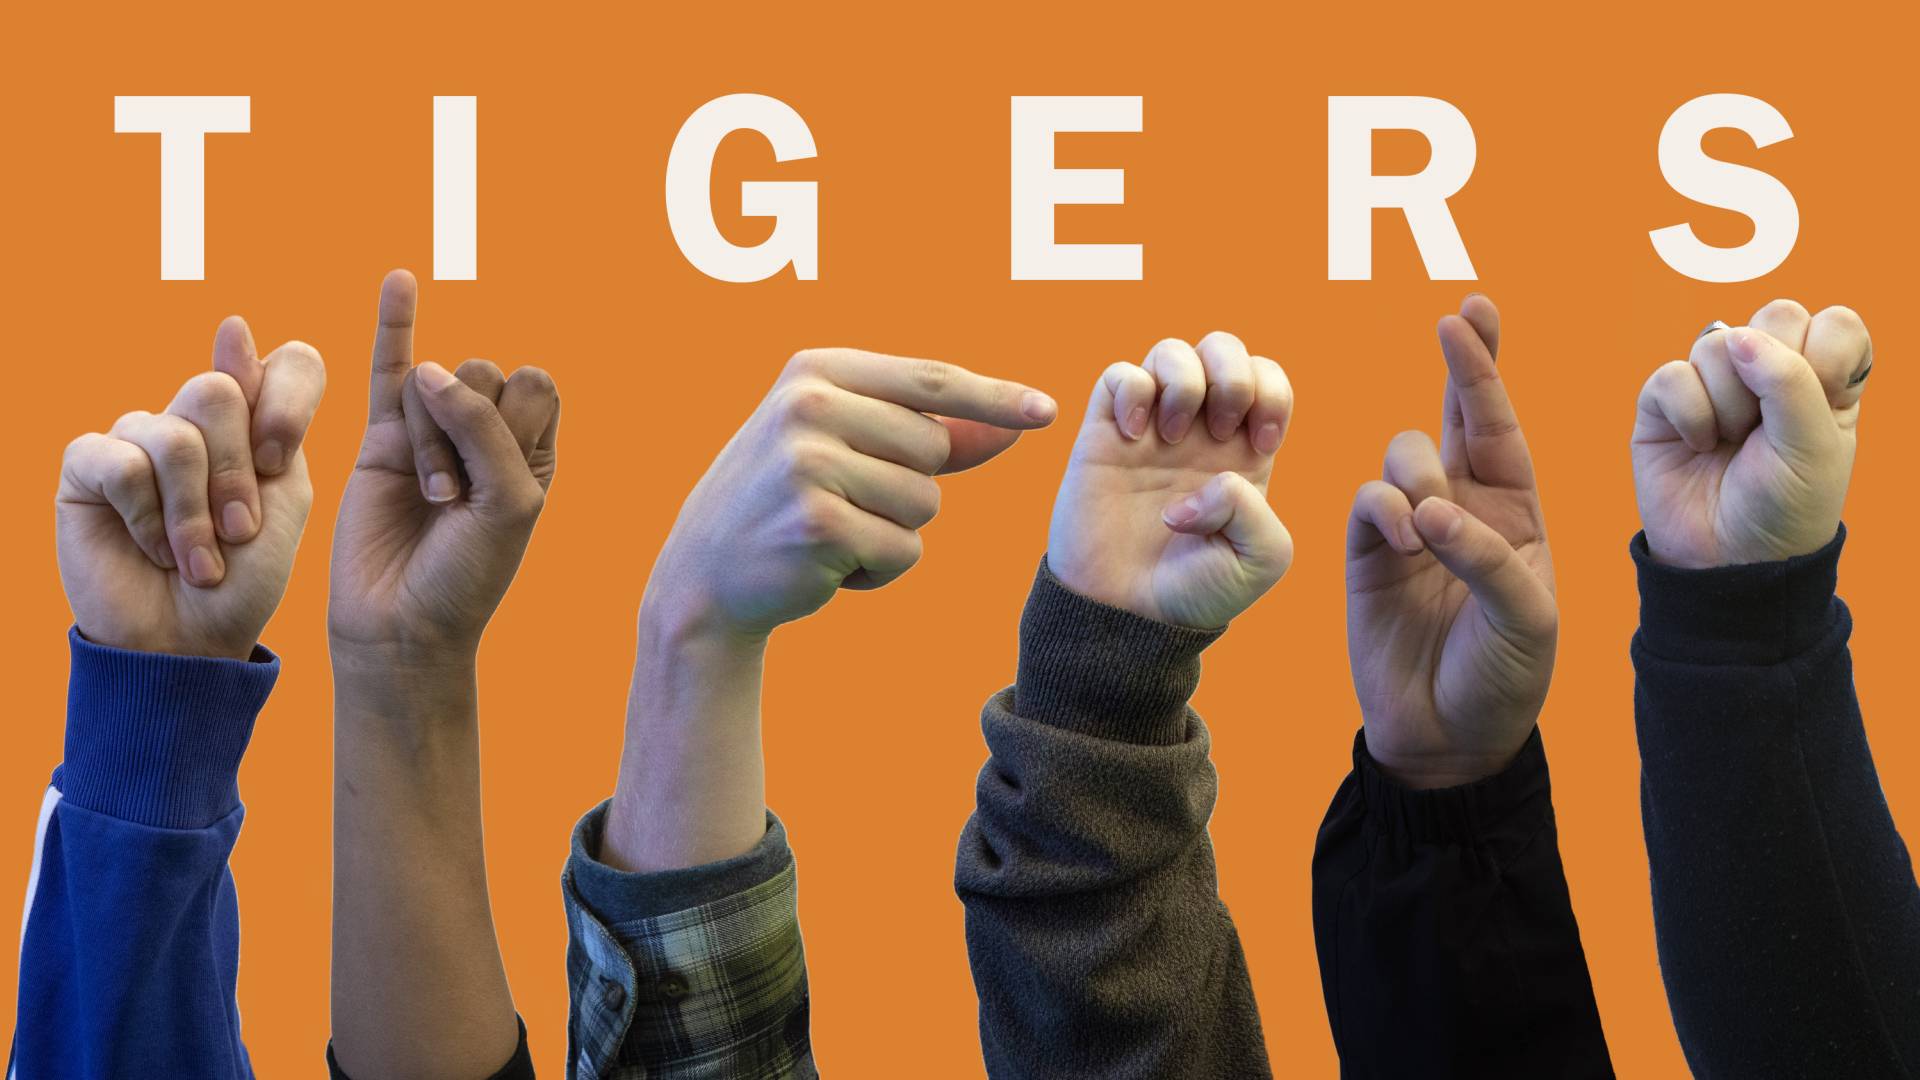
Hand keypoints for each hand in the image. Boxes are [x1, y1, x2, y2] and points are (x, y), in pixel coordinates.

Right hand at [56, 318, 325, 658]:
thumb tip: (231, 325)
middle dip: (235, 475)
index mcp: (255, 422)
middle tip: (237, 533)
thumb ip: (273, 419)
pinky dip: (149, 520)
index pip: (287, 361)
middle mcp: (193, 418)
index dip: (288, 402)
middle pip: (217, 392)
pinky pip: (123, 464)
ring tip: (197, 561)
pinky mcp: (87, 465)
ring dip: (193, 515)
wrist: (193, 641)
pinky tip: (151, 550)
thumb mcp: (282, 499)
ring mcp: (137, 435)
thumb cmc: (244, 578)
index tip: (279, 460)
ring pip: (173, 435)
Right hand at [328, 270, 560, 662]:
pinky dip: (394, 323)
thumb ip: (485, 430)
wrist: (403, 623)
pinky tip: (399, 280)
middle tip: (453, 498)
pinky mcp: (380, 439)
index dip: (513, 417)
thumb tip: (433, 373)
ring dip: (431, 437)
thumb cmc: (468, 575)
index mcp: (531, 450)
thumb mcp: (508, 504)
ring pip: (432, 383)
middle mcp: (484, 434)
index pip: (534, 384)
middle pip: (481, 374)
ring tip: (429, 496)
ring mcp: (431, 432)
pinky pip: (388, 369)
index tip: (499, 476)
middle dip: (466, 429)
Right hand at [640, 348, 1056, 644]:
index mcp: (815, 371)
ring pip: (925, 505)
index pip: (929, 379)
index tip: (1046, 410)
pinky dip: (877, 573)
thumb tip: (1012, 428)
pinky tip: (824, 566)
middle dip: (910, 487)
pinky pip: (904, 553)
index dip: (993, 397)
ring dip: (892, 533)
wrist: (702, 575)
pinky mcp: (819, 525)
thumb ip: (925, 433)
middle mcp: (810, 406)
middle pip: (934, 449)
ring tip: (831, 533)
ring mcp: (810, 464)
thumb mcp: (843, 447)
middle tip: (843, 502)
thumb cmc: (783, 503)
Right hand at [1046, 333, 1293, 628]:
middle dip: (1231, 375)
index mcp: (1242, 452)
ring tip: (1170, 438)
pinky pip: (1118, 375)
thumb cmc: (1196, 593)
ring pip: (1170, 351)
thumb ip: (1256, 509)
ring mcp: (1150, 429)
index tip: (1258, 446)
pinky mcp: (1104, 435)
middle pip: (1223, 347)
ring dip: (1182, 383)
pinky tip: (1132, 435)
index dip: (1270, 395)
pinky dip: (1132, 391)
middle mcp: (1198, 431)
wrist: (1128, 615)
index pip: (1267, 379)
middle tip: (1219, 431)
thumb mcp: (1261, 560)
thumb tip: (1207, 477)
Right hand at [1345, 296, 1555, 788]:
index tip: (1473, 313)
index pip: (1500, 426)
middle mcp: (1463, 507)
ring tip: (1430, 527)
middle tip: (1454, 323)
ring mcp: (1410, 528)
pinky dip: (1385, 505)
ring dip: (1421, 473)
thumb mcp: (1526, 618)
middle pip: (1455, 415)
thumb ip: (1486, 555)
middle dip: (1460, 365)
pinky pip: (1367, 499)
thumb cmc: (1505, 678)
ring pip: (1406, 455)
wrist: (1448, 739)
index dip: (1486, 369)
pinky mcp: (1366, 554)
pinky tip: (1405, 536)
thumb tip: (1427, 508)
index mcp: (1515, 512)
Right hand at [1632, 300, 1872, 567]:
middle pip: (1772, 317)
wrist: (1729, 561)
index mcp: (1822, 382)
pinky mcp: (1664, 405)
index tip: (1825, 402)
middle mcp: (1769, 376)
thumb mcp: (1814, 447)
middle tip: (1770, 423)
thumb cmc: (1785, 509)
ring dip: (1728, 402)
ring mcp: (1714, 386)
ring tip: (1730, 442)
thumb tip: (1739, 338)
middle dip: (1773, 372)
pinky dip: (1688, 413)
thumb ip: (1790, 381)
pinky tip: (1698, 444)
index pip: (1832, 323)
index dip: (1826, 353)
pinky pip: (1671, 376)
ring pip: (1716, 344)